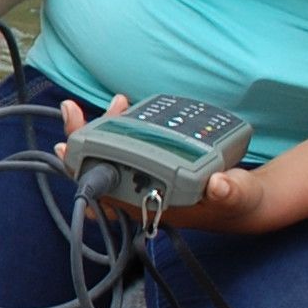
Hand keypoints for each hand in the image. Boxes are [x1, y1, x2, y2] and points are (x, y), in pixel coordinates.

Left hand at [55, 94, 277, 233]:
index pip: (105, 192)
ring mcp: (144, 176)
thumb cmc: (235, 201)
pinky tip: (125, 107)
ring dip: (103, 128)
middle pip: (98, 168)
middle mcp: (141, 193)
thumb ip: (230, 192)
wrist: (242, 199)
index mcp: (150, 205)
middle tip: (72, 110)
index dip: (82, 172)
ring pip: (110, 153)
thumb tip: (218, 185)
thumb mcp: (237, 197)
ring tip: (114, 102)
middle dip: (82, 139)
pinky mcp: (152, 162)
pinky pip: (127, 144)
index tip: (65, 149)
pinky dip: (122, 126)